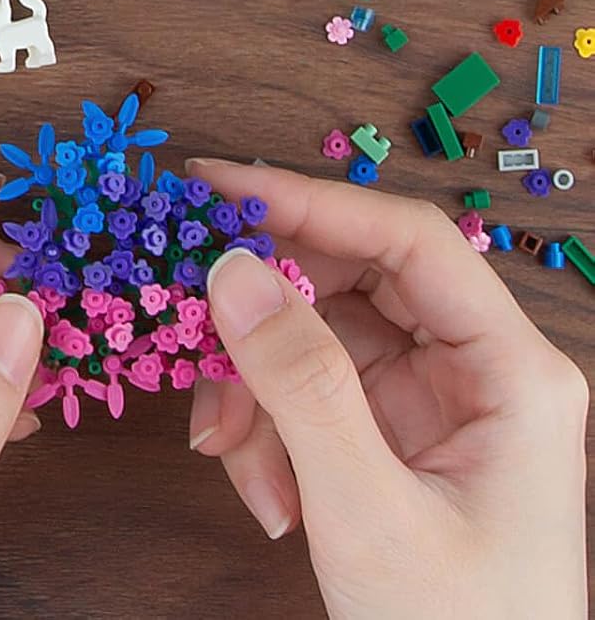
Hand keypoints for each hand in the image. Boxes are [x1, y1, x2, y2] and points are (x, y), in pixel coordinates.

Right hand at [187, 160, 587, 618]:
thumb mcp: (370, 511)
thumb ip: (301, 384)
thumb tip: (229, 268)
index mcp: (511, 372)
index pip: (407, 240)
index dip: (309, 200)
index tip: (213, 188)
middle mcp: (475, 371)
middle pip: (350, 282)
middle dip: (265, 311)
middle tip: (188, 315)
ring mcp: (430, 404)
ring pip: (316, 337)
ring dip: (254, 385)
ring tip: (225, 447)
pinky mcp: (391, 437)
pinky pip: (308, 393)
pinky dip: (266, 429)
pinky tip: (261, 487)